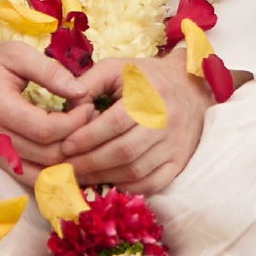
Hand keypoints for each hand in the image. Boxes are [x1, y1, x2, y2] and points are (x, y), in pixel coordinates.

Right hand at [0, 37, 97, 168]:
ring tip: (81, 136)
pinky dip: (51, 171)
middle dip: (77, 139)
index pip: (48, 128)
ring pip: (40, 172)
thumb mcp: (15, 53)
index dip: (77, 120)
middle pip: (48, 154)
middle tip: (90, 118)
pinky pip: (28, 176)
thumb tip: (82, 91)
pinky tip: (66, 155)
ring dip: (67, 159)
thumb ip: (50, 71)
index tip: (88, 103)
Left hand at [38, 52, 206, 196]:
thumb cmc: (145, 77)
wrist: (190, 86)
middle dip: (90, 163)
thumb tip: (67, 109)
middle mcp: (166, 121)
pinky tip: (109, 181)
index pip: (115, 123)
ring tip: (81, 177)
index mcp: (150, 94)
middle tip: (66, 168)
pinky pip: (153, 184)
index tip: (65, 146)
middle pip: (124, 152)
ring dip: (104, 177)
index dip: (87, 137)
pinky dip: (128, 187)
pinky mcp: (180, 161)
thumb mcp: (116, 68)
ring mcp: (175, 144)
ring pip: (137, 171)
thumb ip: (88, 83)